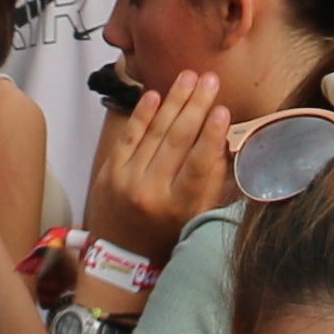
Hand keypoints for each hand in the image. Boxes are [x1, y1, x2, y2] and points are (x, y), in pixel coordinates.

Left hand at [85, 71, 234, 247]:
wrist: (120, 257)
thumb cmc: (167, 235)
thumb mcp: (197, 217)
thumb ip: (212, 181)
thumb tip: (224, 141)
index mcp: (179, 207)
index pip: (198, 164)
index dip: (212, 136)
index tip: (225, 110)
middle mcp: (151, 192)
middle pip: (177, 140)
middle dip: (196, 106)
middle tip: (210, 80)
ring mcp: (126, 180)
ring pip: (154, 133)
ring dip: (173, 101)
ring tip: (189, 77)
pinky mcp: (109, 172)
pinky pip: (128, 137)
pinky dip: (142, 114)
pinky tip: (155, 94)